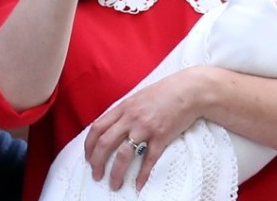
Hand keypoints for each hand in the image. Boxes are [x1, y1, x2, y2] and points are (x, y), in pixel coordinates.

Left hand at [83, 67, 205, 191]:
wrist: (188, 91)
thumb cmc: (163, 93)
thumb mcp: (137, 98)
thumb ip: (124, 111)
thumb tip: (112, 127)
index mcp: (123, 107)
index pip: (97, 128)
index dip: (89, 145)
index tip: (88, 158)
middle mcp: (131, 118)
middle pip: (106, 142)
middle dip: (97, 162)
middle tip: (96, 175)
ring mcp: (146, 128)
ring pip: (124, 154)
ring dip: (116, 172)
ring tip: (114, 184)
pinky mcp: (162, 136)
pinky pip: (149, 159)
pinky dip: (142, 174)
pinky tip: (138, 184)